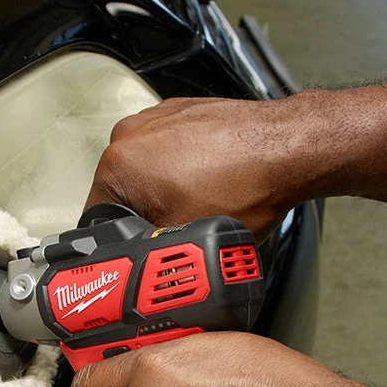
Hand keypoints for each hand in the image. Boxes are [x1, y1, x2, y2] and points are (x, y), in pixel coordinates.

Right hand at [84, 95, 305, 235]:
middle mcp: (130, 133)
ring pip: (146, 173)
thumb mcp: (184, 241)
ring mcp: (157, 118)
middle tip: (176, 232)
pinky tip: (209, 183)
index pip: (97, 219)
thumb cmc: (246, 185)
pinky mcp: (183, 113)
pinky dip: (183, 170)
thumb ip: (144, 256)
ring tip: (198, 204)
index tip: (138, 252)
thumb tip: (131, 273)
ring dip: (163, 193)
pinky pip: (170, 152)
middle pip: (121, 194)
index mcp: (117, 164)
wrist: (289, 149)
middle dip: (144, 216)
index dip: (119, 243)